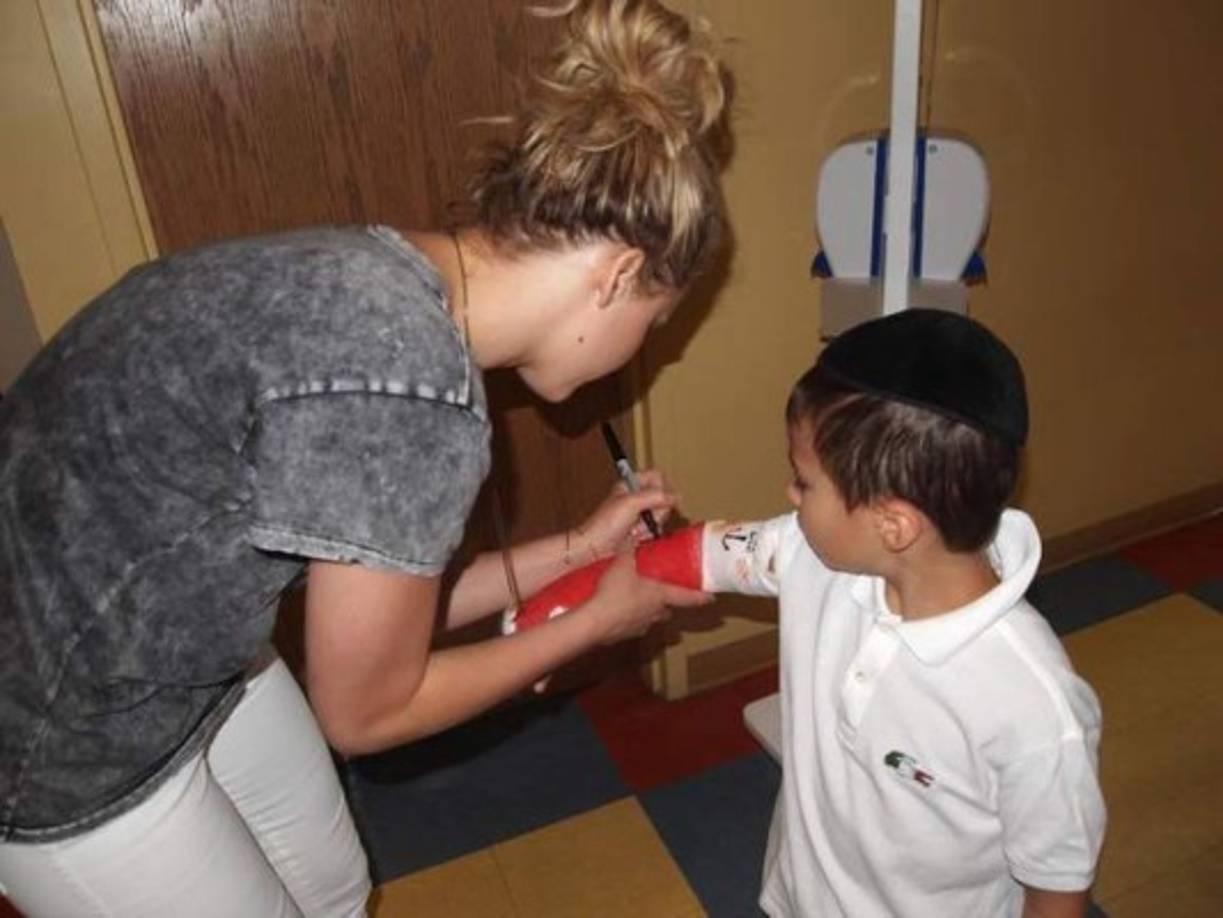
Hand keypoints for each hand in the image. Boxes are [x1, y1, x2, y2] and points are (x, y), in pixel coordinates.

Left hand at [571, 469, 677, 562]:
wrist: (595, 548)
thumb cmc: (604, 524)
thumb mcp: (631, 503)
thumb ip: (655, 496)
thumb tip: (676, 496)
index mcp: (631, 485)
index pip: (656, 476)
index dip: (661, 486)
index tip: (659, 497)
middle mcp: (636, 497)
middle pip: (663, 497)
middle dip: (655, 511)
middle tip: (641, 516)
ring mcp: (639, 514)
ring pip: (661, 515)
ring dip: (649, 525)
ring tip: (634, 529)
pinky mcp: (641, 529)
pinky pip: (656, 529)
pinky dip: (648, 534)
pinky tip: (636, 536)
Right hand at [587, 550, 712, 644]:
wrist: (594, 621)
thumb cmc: (614, 590)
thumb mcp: (623, 562)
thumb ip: (632, 549)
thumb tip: (636, 537)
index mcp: (661, 594)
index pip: (690, 597)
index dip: (703, 596)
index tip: (713, 596)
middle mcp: (657, 612)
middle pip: (669, 608)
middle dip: (668, 600)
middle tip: (662, 591)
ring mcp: (642, 626)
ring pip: (652, 618)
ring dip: (649, 610)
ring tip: (636, 600)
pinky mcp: (627, 635)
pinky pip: (634, 626)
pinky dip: (630, 619)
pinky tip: (619, 612)